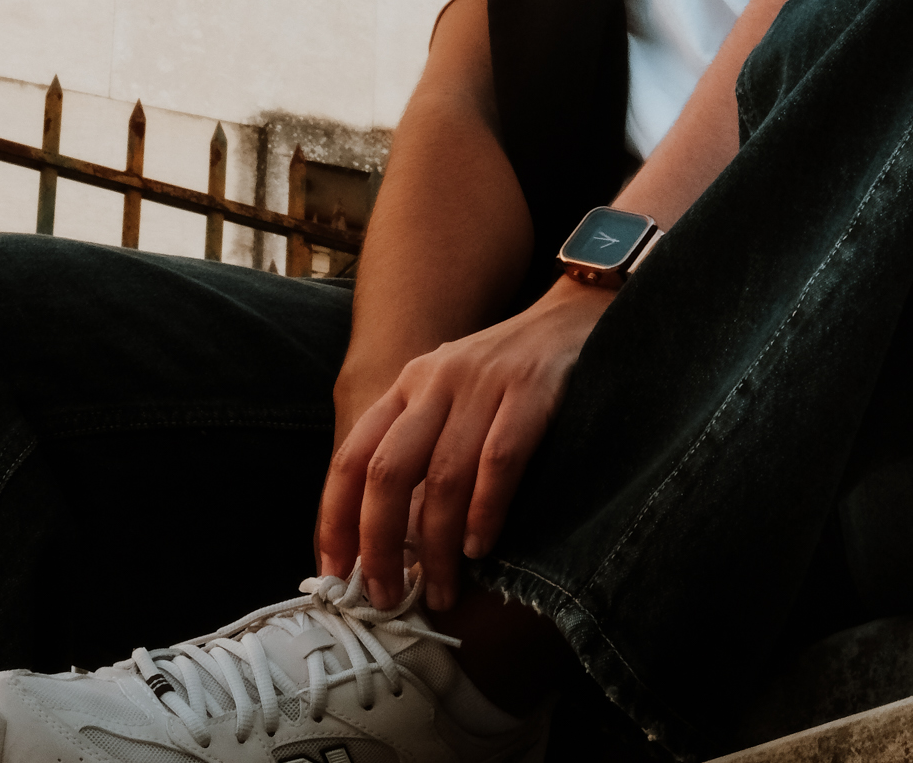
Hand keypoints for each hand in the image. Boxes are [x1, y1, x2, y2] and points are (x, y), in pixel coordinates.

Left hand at [317, 276, 614, 611]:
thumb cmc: (512, 374)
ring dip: (438, 547)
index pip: (352, 457)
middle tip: (386, 599)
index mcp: (409, 385)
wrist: (578, 313)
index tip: (333, 576)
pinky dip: (485, 512)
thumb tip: (391, 545)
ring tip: (442, 591)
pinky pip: (498, 461)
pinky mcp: (532, 389)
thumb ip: (423, 451)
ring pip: (443, 477)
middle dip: (379, 545)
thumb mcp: (453, 398)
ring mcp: (484, 382)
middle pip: (387, 472)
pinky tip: (481, 547)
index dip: (334, 521)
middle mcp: (437, 380)